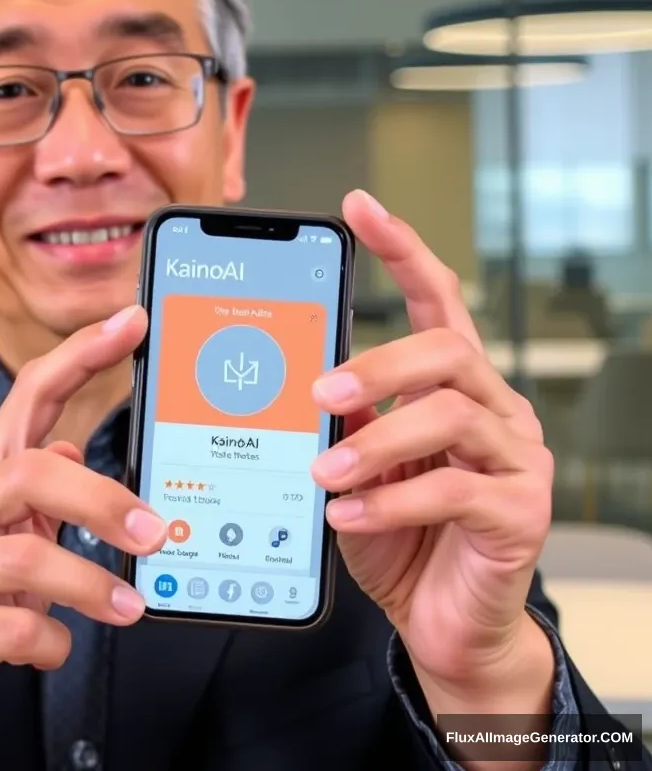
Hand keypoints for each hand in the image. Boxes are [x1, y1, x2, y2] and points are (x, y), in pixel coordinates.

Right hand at [0, 305, 166, 760]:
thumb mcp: (3, 538)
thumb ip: (37, 494)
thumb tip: (71, 447)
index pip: (29, 396)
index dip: (80, 354)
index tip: (130, 322)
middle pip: (32, 472)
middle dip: (102, 501)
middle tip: (154, 532)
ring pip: (26, 556)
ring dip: (90, 586)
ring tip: (127, 607)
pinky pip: (15, 630)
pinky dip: (51, 642)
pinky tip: (55, 646)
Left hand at [310, 191, 554, 713]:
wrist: (441, 621)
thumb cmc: (397, 536)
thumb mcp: (356, 469)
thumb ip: (344, 419)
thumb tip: (307, 375)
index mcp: (452, 386)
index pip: (437, 300)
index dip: (402, 249)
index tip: (360, 207)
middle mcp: (493, 410)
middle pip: (448, 350)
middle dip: (380, 363)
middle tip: (320, 387)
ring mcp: (515, 458)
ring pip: (451, 414)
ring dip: (377, 440)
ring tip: (326, 470)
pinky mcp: (520, 513)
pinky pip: (456, 489)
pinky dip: (391, 500)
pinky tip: (347, 513)